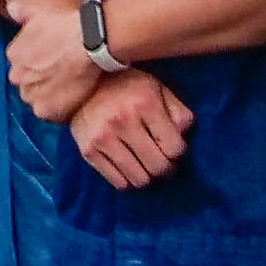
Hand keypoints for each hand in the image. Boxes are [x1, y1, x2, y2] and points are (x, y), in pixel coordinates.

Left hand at [4, 3, 103, 122]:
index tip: (56, 64)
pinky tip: (75, 100)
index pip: (24, 67)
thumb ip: (23, 12)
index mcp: (14, 55)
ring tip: (72, 89)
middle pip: (29, 86)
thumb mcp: (41, 13)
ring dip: (52, 98)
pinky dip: (62, 111)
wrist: (91, 41)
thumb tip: (11, 8)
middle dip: (43, 83)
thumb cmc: (68, 25)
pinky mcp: (45, 110)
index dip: (41, 67)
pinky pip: (52, 116)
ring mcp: (30, 94)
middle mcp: (17, 76)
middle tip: (65, 77)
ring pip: (39, 101)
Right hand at [65, 69, 190, 190]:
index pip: (174, 148)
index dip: (178, 151)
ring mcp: (103, 137)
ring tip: (146, 164)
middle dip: (166, 167)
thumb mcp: (157, 89)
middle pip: (158, 166)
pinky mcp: (88, 151)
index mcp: (145, 103)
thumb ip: (177, 111)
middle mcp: (123, 121)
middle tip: (163, 160)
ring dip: (148, 176)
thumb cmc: (127, 87)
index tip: (173, 147)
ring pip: (139, 179)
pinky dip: (128, 180)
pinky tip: (130, 166)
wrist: (81, 84)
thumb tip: (185, 136)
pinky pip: (118, 182)